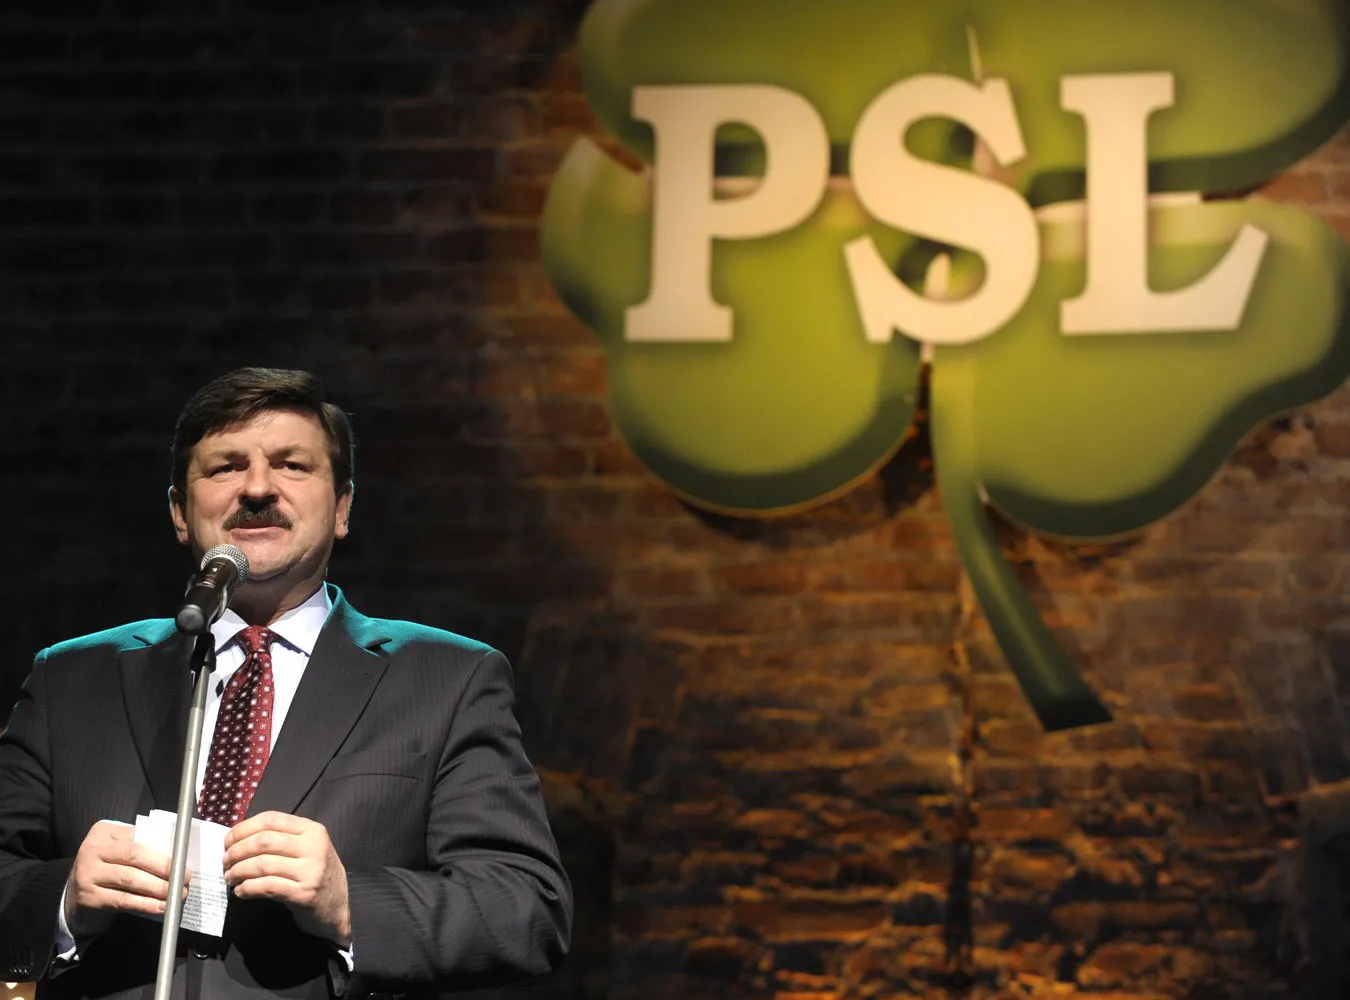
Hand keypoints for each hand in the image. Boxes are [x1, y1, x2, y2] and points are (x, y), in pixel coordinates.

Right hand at [65, 820, 189, 938]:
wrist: (74, 896)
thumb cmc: (108, 869)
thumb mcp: (120, 852)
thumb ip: (142, 848)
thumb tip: (179, 857)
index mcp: (105, 831)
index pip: (140, 837)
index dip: (164, 848)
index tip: (185, 858)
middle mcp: (92, 849)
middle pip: (135, 855)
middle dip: (164, 867)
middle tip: (185, 877)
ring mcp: (87, 873)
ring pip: (130, 879)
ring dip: (158, 888)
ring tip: (177, 894)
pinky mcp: (89, 897)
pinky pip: (123, 899)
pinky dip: (145, 904)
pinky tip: (160, 907)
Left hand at [223, 811, 350, 947]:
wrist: (342, 906)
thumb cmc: (318, 874)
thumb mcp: (308, 849)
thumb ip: (283, 839)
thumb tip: (239, 838)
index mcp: (312, 830)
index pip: (271, 819)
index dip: (244, 828)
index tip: (228, 840)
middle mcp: (314, 846)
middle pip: (264, 841)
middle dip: (237, 851)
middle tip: (225, 861)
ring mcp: (311, 870)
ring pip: (262, 865)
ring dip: (238, 871)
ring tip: (230, 878)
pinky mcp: (304, 893)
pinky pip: (267, 886)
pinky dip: (248, 888)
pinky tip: (241, 891)